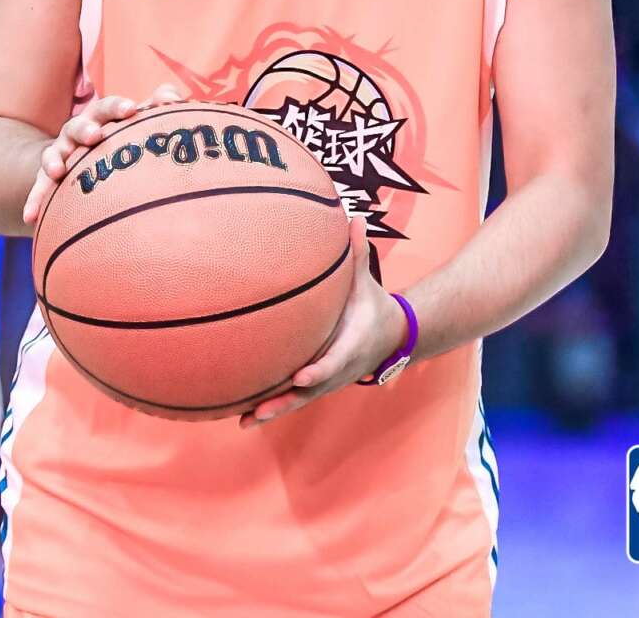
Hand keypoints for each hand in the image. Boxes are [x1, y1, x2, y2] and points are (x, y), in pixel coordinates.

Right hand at [20, 85, 184, 226]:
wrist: (83, 155)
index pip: (108, 108)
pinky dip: (34, 200)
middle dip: (84, 128)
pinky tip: (30, 216)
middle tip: (95, 135)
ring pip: (53, 154)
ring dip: (54, 160)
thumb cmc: (120, 137)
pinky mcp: (48, 178)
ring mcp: (61, 155)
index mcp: (100, 118)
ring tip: (58, 170)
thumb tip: (173, 97)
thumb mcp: (137, 121)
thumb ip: (156, 106)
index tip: (132, 110)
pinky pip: (39, 189)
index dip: (118, 107)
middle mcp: (76, 133)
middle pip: (77, 126)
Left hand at [242, 225, 404, 427]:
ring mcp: (328, 381)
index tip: (300, 377)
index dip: (318, 371)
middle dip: (286, 400)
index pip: (334, 361)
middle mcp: (339, 369)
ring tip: (246, 419)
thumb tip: (354, 218)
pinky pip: (295, 398)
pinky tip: (246, 415)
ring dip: (274, 410)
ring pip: (300, 400)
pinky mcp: (319, 385)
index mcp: (352, 345)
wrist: (392, 337)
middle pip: (311, 391)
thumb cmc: (373, 305)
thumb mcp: (367, 282)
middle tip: (260, 409)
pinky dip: (274, 407)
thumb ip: (357, 254)